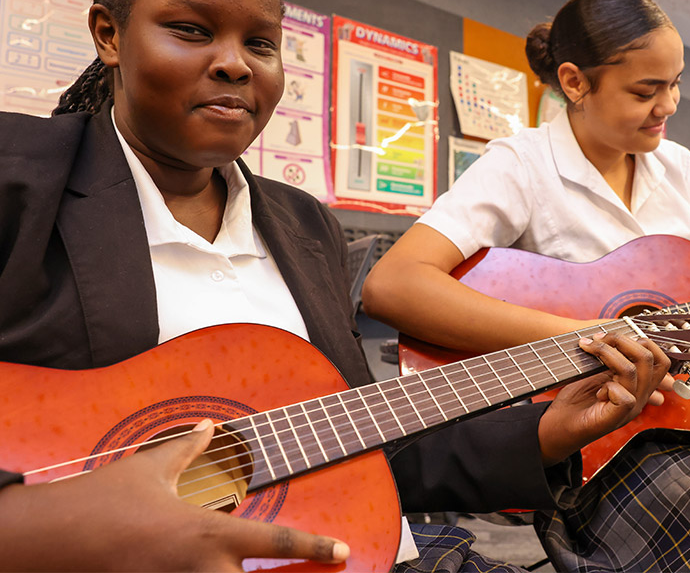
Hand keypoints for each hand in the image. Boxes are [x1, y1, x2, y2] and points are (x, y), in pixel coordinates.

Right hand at [0, 419, 349, 570]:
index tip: (343, 551)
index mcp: (208, 532)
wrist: (52, 540)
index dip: (315, 547)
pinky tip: (216, 570)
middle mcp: (200, 569)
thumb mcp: (152, 466)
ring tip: (253, 566)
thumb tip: (210, 425)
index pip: (277, 540)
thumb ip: (189, 446)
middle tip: (316, 570)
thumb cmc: (105, 500)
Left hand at [537, 332, 670, 464]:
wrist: (558, 428)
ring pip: (632, 371)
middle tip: (596, 339)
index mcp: (638, 385)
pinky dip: (608, 386)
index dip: (642, 341)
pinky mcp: (615, 419)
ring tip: (587, 348)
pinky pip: (625, 397)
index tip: (613, 336)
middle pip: (650, 359)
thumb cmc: (576, 399)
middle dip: (621, 340)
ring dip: (606, 353)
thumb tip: (612, 336)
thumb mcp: (596, 373)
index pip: (661, 360)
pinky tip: (597, 391)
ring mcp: (629, 410)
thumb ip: (610, 360)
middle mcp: (639, 397)